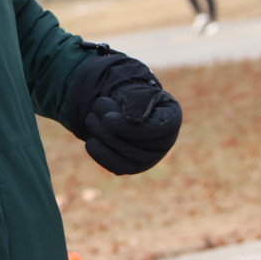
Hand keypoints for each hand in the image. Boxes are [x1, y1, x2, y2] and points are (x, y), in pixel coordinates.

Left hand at [69, 52, 181, 174]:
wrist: (127, 110)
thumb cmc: (136, 99)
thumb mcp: (140, 92)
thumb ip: (139, 100)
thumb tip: (133, 117)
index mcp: (169, 121)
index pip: (153, 131)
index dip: (127, 128)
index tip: (107, 119)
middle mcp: (163, 144)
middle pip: (135, 145)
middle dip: (109, 129)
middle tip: (96, 107)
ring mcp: (148, 159)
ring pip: (124, 156)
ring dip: (102, 137)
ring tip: (91, 119)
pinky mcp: (132, 167)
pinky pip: (116, 167)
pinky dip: (101, 154)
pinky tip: (91, 141)